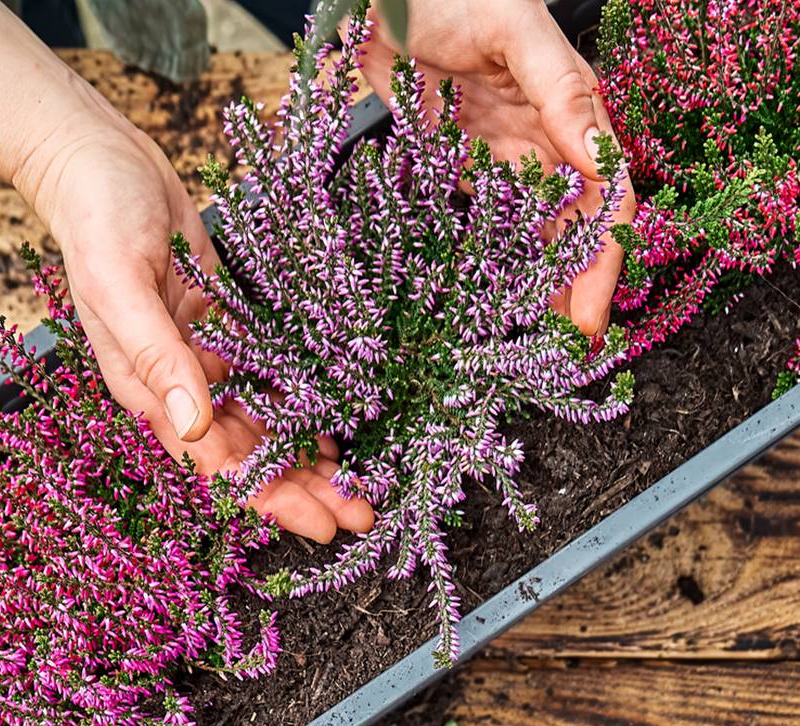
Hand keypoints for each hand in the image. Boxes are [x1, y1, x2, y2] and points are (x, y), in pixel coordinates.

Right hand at [15, 109, 371, 541]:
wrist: (104, 163)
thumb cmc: (99, 220)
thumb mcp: (119, 285)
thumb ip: (157, 358)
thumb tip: (192, 427)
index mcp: (153, 390)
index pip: (218, 462)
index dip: (271, 497)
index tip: (321, 524)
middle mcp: (186, 386)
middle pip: (253, 455)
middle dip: (305, 489)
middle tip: (362, 514)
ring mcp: (211, 359)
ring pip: (269, 425)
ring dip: (312, 458)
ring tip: (360, 485)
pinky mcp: (232, 329)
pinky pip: (273, 379)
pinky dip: (304, 407)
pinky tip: (336, 430)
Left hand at [360, 0, 635, 334]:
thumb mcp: (516, 31)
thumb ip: (559, 91)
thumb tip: (597, 157)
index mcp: (575, 114)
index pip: (606, 198)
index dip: (604, 260)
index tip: (590, 315)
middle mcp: (549, 143)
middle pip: (576, 227)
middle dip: (578, 286)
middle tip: (567, 345)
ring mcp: (507, 158)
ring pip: (538, 234)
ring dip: (544, 283)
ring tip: (541, 337)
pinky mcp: (467, 167)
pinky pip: (493, 223)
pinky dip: (501, 260)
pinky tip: (500, 294)